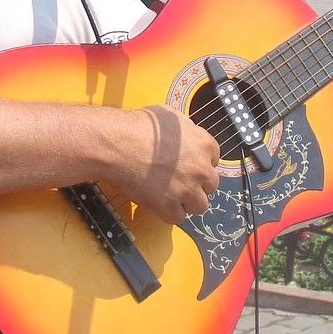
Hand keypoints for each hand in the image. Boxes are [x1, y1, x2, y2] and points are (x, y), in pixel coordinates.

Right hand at [107, 105, 220, 224]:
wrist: (118, 144)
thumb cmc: (139, 126)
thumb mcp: (170, 116)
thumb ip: (186, 128)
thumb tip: (187, 135)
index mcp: (204, 145)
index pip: (214, 161)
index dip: (200, 164)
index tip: (189, 166)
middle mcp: (201, 169)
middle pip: (211, 185)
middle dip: (197, 184)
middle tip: (180, 181)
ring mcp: (187, 190)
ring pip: (200, 206)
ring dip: (187, 202)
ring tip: (171, 196)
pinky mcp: (169, 207)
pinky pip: (178, 218)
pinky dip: (169, 213)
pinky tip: (159, 203)